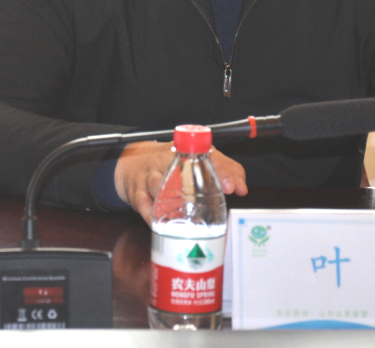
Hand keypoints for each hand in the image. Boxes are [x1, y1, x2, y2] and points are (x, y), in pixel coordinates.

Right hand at [114, 141, 247, 224]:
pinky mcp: (136, 190)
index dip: (221, 170)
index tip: (231, 187)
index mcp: (185, 150)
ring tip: (187, 216)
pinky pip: (143, 203)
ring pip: (157, 183)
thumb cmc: (170, 164)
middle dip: (197, 185)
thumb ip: (223, 170)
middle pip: (181, 167)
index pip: (207, 155)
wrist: (132, 164)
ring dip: (171, 199)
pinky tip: (162, 224)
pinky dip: (152, 215)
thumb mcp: (196, 161)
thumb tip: (242, 188)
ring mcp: (149, 174)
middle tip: (212, 201)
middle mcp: (166, 158)